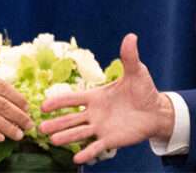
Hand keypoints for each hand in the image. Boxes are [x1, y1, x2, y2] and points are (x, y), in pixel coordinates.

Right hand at [39, 33, 174, 163]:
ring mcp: (100, 127)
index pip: (73, 99)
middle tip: (40, 127)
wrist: (156, 111)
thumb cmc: (143, 90)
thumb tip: (131, 36)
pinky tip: (77, 159)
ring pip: (79, 133)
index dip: (58, 102)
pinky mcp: (110, 140)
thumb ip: (129, 57)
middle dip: (56, 122)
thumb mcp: (136, 72)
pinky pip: (96, 147)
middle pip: (70, 119)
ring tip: (53, 140)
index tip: (43, 106)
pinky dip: (87, 153)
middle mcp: (94, 113)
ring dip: (66, 137)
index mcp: (96, 96)